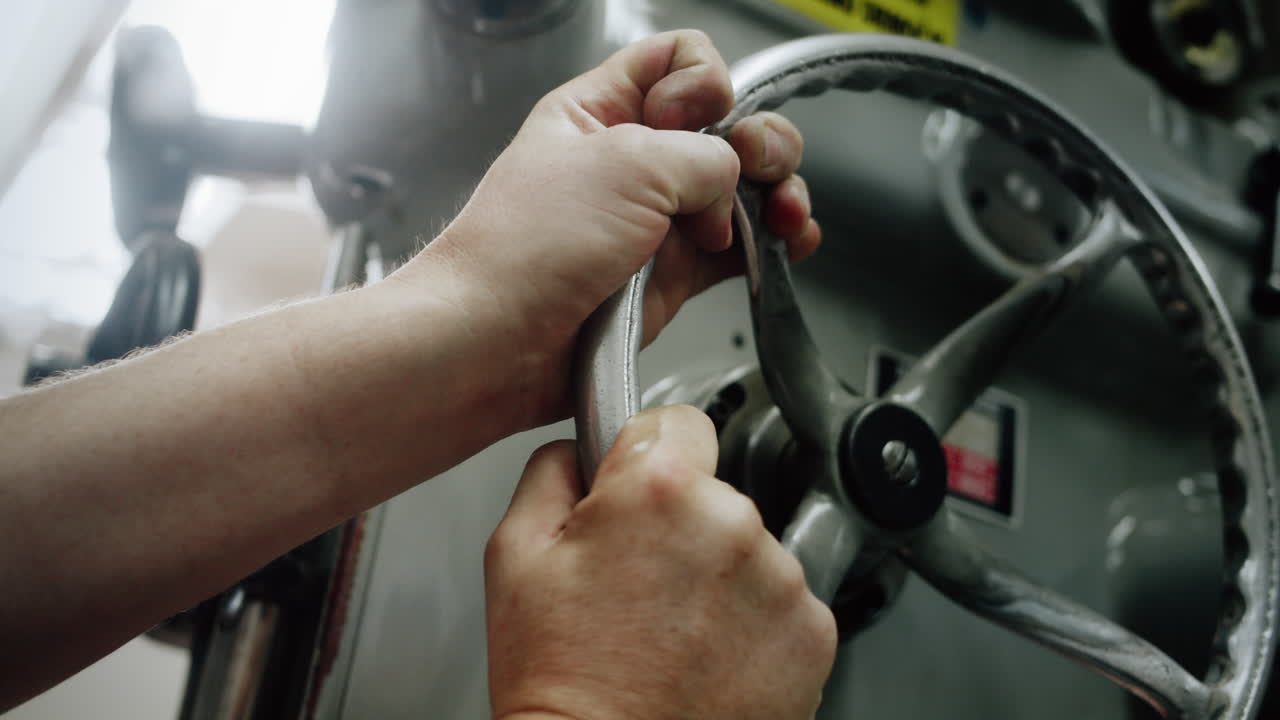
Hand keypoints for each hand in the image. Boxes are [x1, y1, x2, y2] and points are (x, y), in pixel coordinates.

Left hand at [387, 30, 818, 429]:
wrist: (498, 342)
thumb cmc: (527, 249)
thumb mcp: (625, 164)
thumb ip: (701, 155)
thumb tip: (734, 178)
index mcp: (601, 111)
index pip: (678, 61)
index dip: (703, 82)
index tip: (695, 120)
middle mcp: (630, 162)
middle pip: (725, 126)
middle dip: (758, 140)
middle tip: (756, 167)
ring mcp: (654, 221)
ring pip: (742, 189)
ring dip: (777, 192)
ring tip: (783, 213)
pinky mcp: (671, 276)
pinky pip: (738, 249)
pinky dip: (773, 244)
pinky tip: (791, 241)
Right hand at [485, 405, 835, 719]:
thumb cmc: (560, 678)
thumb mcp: (513, 556)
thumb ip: (550, 472)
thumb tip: (578, 447)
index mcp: (659, 489)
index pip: (678, 421)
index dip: (649, 454)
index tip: (638, 490)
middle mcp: (732, 522)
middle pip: (713, 492)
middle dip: (680, 524)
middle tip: (637, 586)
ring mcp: (781, 578)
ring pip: (749, 549)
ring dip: (719, 577)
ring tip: (670, 632)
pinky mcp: (813, 632)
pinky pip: (782, 603)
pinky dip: (753, 624)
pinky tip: (708, 657)